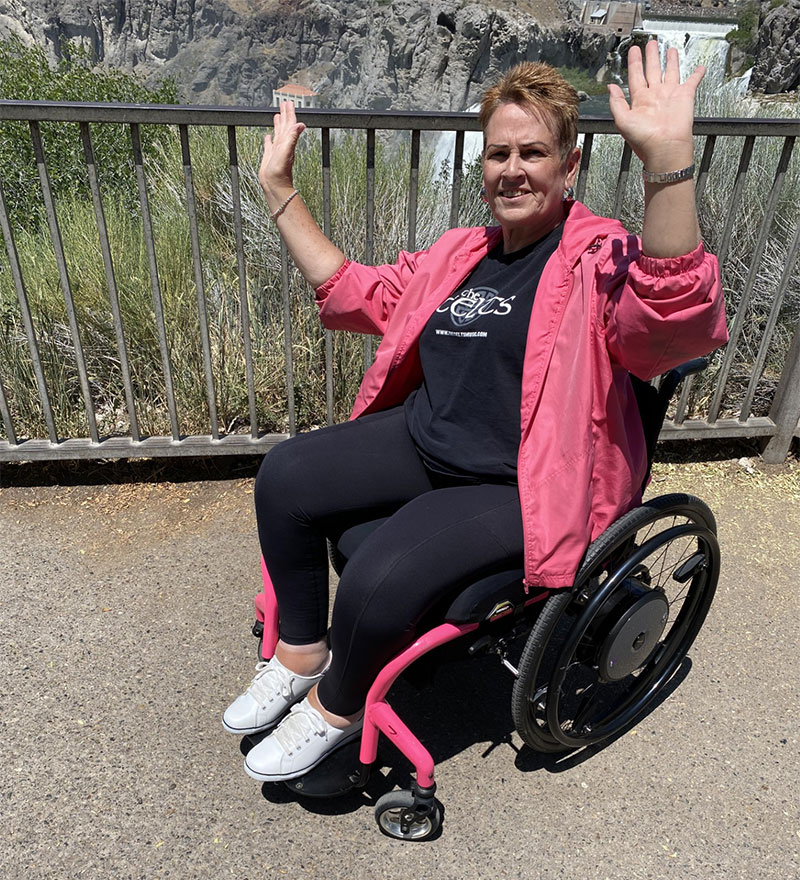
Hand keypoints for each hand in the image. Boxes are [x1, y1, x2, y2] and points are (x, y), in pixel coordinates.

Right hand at [258, 100, 305, 198]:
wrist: (275, 186)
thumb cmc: (280, 172)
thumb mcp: (286, 152)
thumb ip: (293, 137)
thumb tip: (301, 124)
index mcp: (287, 142)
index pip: (290, 123)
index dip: (290, 113)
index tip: (289, 102)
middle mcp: (283, 145)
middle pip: (284, 126)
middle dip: (285, 114)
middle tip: (285, 103)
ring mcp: (276, 151)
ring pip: (278, 133)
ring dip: (278, 124)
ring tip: (277, 115)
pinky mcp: (269, 157)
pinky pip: (269, 145)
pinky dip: (269, 139)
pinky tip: (268, 136)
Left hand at [608, 40, 703, 171]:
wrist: (665, 147)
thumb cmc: (644, 139)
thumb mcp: (622, 120)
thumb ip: (616, 103)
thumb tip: (610, 87)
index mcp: (640, 100)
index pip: (636, 75)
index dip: (634, 62)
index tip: (634, 51)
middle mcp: (655, 96)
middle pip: (652, 70)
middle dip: (651, 56)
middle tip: (651, 44)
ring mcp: (670, 95)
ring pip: (670, 72)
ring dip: (670, 60)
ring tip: (669, 50)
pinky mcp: (685, 97)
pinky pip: (692, 82)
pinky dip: (697, 74)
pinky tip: (699, 68)